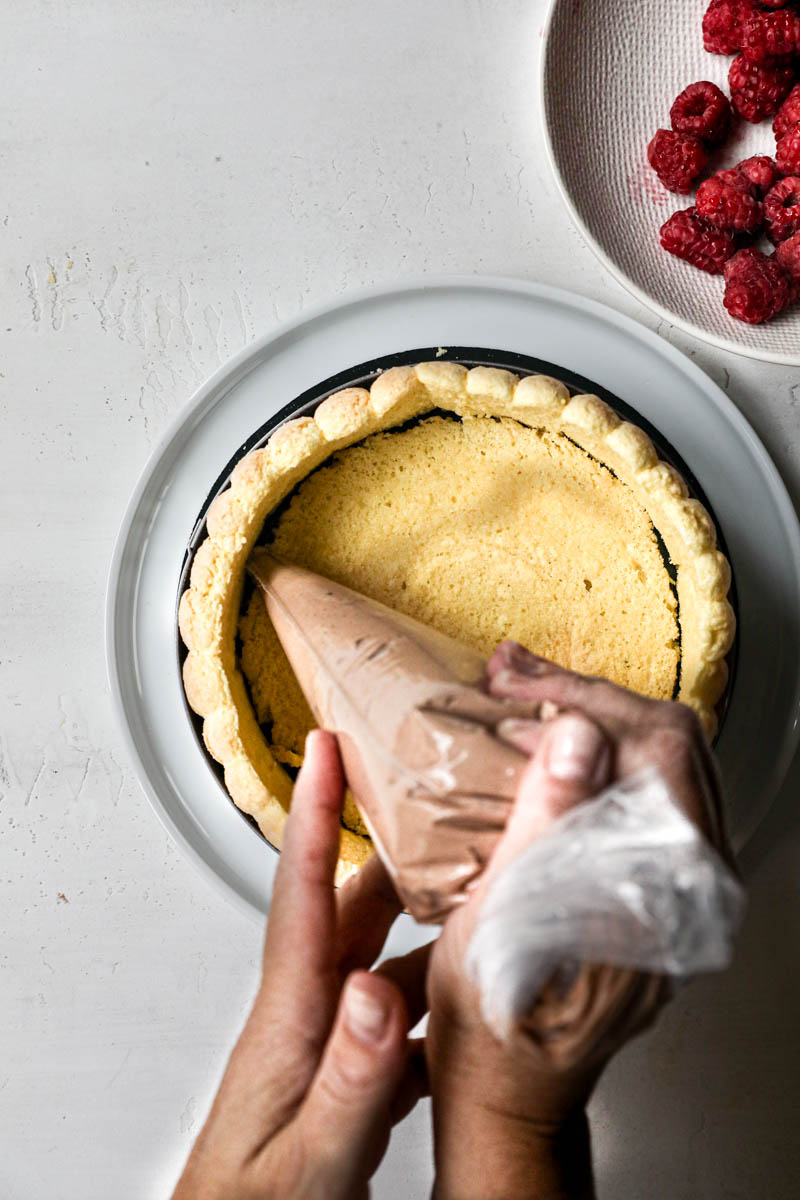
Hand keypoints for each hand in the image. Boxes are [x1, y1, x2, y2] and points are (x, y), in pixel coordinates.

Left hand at [173, 730, 429, 1199]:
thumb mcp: (312, 1161)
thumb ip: (349, 1080)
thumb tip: (374, 994)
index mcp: (291, 1020)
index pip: (301, 894)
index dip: (314, 814)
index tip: (327, 748)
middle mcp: (306, 1016)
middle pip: (350, 908)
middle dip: (389, 848)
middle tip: (432, 800)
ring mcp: (325, 1044)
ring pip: (380, 957)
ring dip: (422, 922)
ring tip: (476, 890)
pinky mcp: (345, 1074)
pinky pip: (395, 1009)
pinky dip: (433, 991)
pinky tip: (469, 999)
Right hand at [425, 642, 731, 1199]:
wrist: (507, 1085)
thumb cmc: (498, 1024)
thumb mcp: (501, 922)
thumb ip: (546, 825)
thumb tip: (579, 738)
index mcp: (672, 894)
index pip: (659, 748)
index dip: (586, 699)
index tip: (519, 683)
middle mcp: (694, 885)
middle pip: (664, 743)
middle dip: (582, 698)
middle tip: (510, 678)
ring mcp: (678, 881)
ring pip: (652, 761)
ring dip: (584, 722)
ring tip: (518, 701)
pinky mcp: (652, 881)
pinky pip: (636, 790)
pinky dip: (587, 756)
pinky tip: (539, 746)